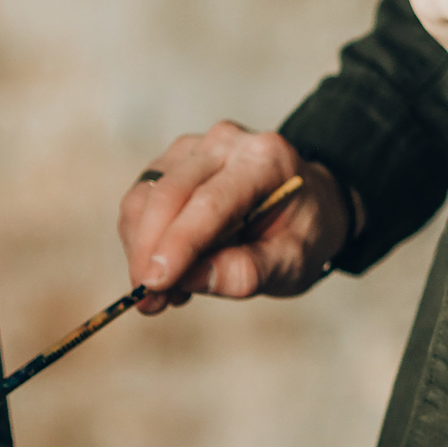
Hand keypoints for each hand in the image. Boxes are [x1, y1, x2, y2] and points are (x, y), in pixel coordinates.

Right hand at [117, 122, 356, 312]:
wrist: (306, 205)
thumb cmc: (302, 233)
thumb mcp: (293, 262)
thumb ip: (247, 272)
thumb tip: (187, 279)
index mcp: (266, 160)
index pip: (210, 201)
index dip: (178, 244)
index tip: (153, 284)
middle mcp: (227, 142)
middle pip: (169, 193)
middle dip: (149, 252)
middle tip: (149, 303)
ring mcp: (196, 147)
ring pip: (145, 195)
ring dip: (141, 249)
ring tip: (165, 293)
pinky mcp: (174, 160)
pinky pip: (141, 197)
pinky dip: (142, 238)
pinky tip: (168, 268)